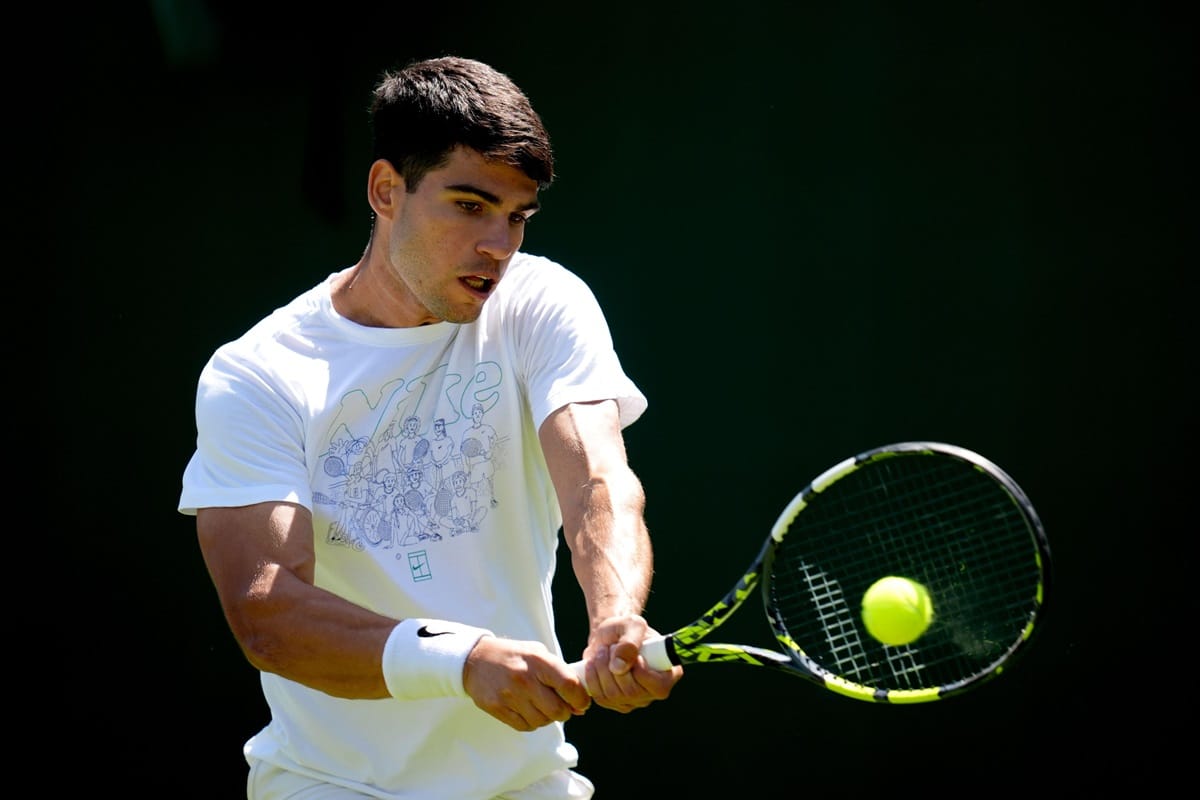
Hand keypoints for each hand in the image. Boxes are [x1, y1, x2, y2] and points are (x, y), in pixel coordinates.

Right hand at [462, 636, 591, 731]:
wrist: (475, 660)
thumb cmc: (514, 656)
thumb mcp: (538, 653)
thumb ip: (560, 674)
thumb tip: (580, 705)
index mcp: (538, 661)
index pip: (569, 685)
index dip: (581, 699)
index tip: (582, 703)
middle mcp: (524, 678)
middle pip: (558, 710)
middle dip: (565, 712)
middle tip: (561, 706)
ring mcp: (509, 695)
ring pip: (543, 721)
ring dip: (547, 718)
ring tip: (541, 705)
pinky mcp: (497, 708)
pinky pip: (525, 726)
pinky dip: (532, 722)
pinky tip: (527, 710)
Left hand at [576, 614, 681, 711]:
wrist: (609, 637)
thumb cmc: (626, 629)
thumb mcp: (631, 625)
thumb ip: (629, 642)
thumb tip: (619, 668)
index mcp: (668, 673)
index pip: (659, 687)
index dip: (643, 674)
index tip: (635, 656)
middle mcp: (653, 691)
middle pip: (632, 691)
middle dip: (615, 666)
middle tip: (611, 647)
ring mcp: (635, 700)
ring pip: (613, 695)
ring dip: (602, 669)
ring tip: (602, 651)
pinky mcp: (616, 703)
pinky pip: (601, 698)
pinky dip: (592, 678)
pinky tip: (594, 664)